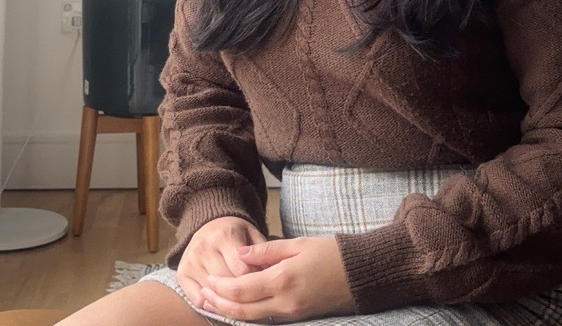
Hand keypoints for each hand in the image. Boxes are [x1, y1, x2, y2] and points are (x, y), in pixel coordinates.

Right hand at [177, 215, 267, 306]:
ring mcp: (190, 261)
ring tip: (238, 296)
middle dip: (242, 291)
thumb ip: (262, 251)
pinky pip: (196, 300)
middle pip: (227, 284)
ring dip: (227, 299)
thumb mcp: (252, 233)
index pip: (243, 271)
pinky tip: (220, 299)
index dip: (255, 280)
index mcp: (224, 235)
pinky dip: (210, 304)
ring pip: (212, 293)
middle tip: (252, 292)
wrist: (208, 223)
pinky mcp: (182, 273)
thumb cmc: (235, 232)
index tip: (261, 281)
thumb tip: (270, 273)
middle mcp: (204, 247)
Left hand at [198, 235, 355, 321]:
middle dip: (218, 305)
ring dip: (230, 312)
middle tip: (201, 297)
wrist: (361, 274)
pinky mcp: (298, 318)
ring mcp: (291, 314)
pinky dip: (248, 315)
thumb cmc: (331, 253)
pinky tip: (238, 308)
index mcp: (283, 280)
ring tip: (212, 304)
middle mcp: (284, 302)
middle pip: (242, 311)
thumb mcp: (298, 244)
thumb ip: (266, 250)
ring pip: (252, 319)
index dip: (220, 288)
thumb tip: (239, 254)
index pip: (241, 290)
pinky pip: (266, 320)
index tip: (206, 280)